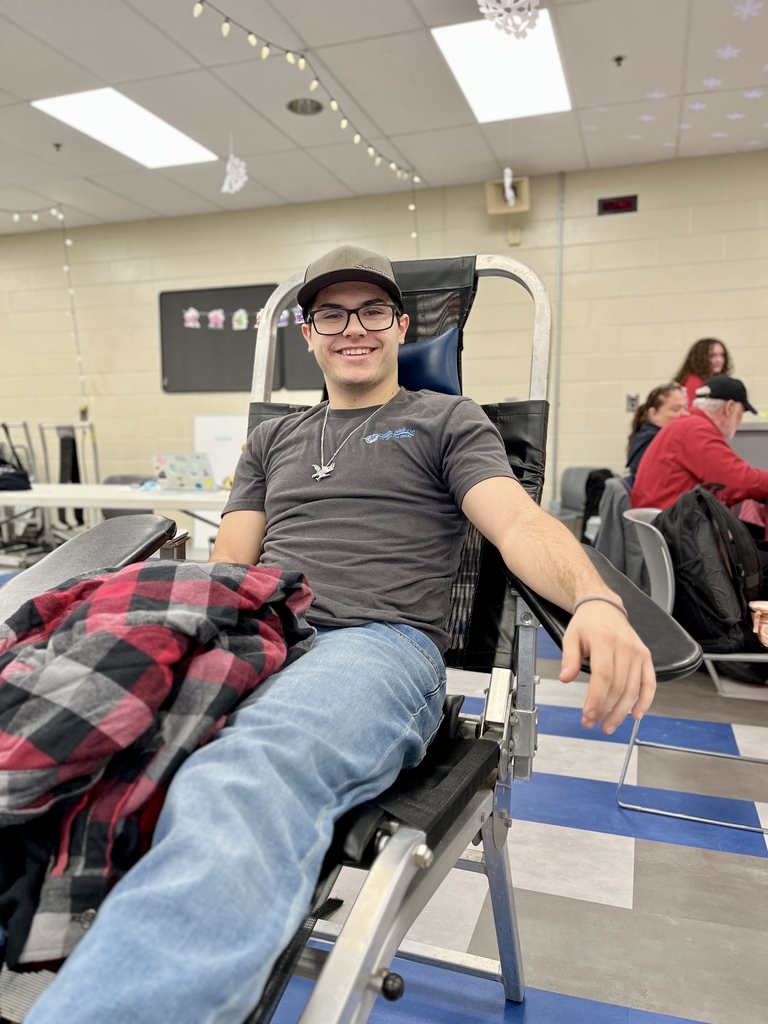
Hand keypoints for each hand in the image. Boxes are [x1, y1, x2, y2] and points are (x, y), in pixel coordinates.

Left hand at [559, 601, 655, 733]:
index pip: (603, 676)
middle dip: (605, 709)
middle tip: (593, 723)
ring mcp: (638, 652)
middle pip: (618, 686)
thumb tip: (566, 678)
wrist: (604, 607)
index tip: (588, 715)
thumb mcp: (570, 636)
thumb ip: (569, 658)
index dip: (596, 698)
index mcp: (605, 640)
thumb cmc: (587, 623)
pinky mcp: (645, 657)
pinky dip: (645, 701)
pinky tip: (636, 715)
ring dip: (621, 711)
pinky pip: (649, 683)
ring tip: (608, 725)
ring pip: (633, 689)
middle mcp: (625, 647)